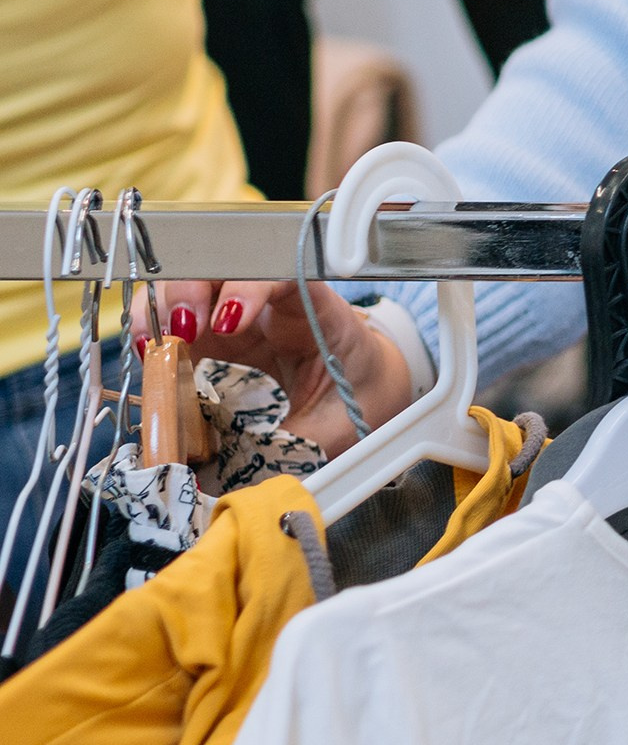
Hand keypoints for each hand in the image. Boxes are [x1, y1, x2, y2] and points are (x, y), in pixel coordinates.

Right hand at [134, 281, 415, 459]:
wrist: (362, 398)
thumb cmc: (352, 402)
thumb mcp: (333, 428)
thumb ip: (290, 447)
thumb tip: (241, 479)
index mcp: (314, 310)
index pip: (278, 274)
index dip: (247, 287)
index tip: (230, 320)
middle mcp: (268, 303)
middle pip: (220, 265)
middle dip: (191, 287)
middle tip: (183, 328)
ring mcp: (232, 315)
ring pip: (185, 284)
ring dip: (162, 306)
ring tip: (156, 344)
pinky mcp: (206, 335)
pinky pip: (170, 319)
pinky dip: (151, 329)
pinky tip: (150, 355)